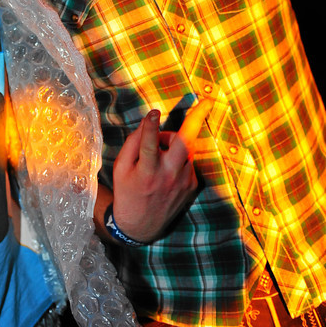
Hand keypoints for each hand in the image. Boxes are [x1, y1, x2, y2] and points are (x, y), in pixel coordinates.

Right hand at [95, 99, 210, 243]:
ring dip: (173, 142)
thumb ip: (133, 143)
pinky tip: (165, 169)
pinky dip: (177, 157)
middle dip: (196, 118)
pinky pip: (187, 160)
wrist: (141, 225)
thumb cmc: (127, 191)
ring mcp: (183, 181)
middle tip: (207, 101)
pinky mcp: (192, 185)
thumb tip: (147, 122)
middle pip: (185, 142)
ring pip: (185, 148)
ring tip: (157, 153)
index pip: (149, 143)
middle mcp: (168, 175)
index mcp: (147, 171)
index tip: (153, 112)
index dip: (150, 126)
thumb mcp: (120, 168)